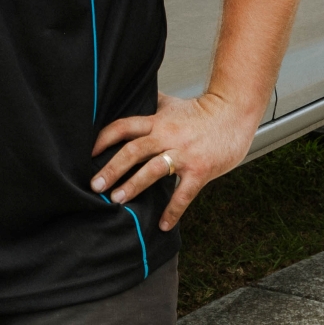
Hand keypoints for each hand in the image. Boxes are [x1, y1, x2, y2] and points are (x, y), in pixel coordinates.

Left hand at [90, 89, 259, 230]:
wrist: (234, 113)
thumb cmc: (203, 112)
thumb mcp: (172, 104)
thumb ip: (151, 105)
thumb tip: (131, 99)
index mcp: (158, 121)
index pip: (124, 127)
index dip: (104, 139)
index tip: (89, 154)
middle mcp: (167, 136)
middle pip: (133, 150)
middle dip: (112, 168)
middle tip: (96, 185)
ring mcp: (184, 153)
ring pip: (153, 170)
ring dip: (134, 185)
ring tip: (117, 200)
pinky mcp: (200, 169)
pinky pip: (184, 193)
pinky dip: (173, 210)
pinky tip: (163, 225)